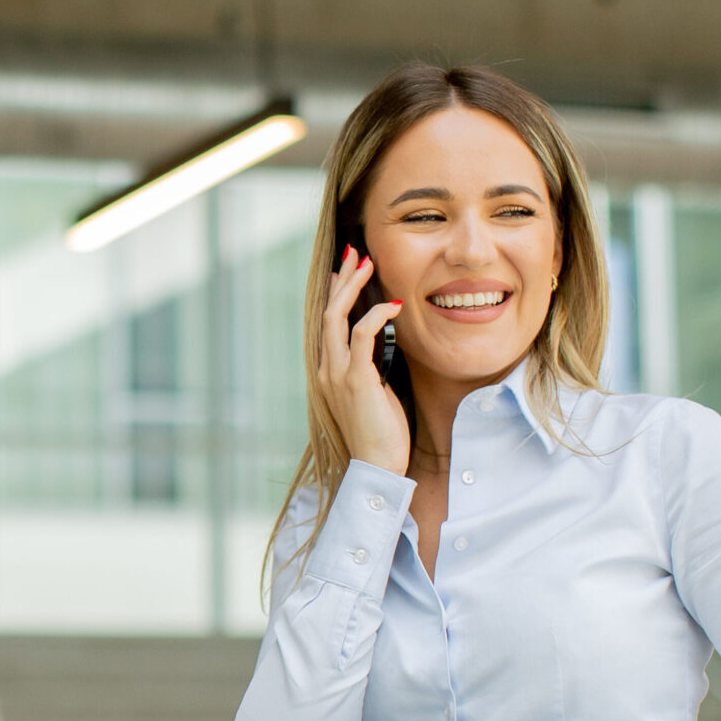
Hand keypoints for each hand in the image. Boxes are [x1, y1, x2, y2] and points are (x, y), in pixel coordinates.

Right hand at [320, 245, 409, 475]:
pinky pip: (361, 336)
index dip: (336, 293)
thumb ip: (370, 369)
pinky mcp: (355, 379)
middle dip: (342, 279)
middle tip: (355, 253)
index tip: (345, 270)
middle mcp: (327, 368)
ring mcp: (337, 373)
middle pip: (328, 311)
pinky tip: (394, 305)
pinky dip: (376, 315)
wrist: (376, 466)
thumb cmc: (380, 434)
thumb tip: (380, 347)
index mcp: (329, 371)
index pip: (328, 322)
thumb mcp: (373, 394)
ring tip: (368, 264)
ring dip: (353, 287)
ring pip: (337, 317)